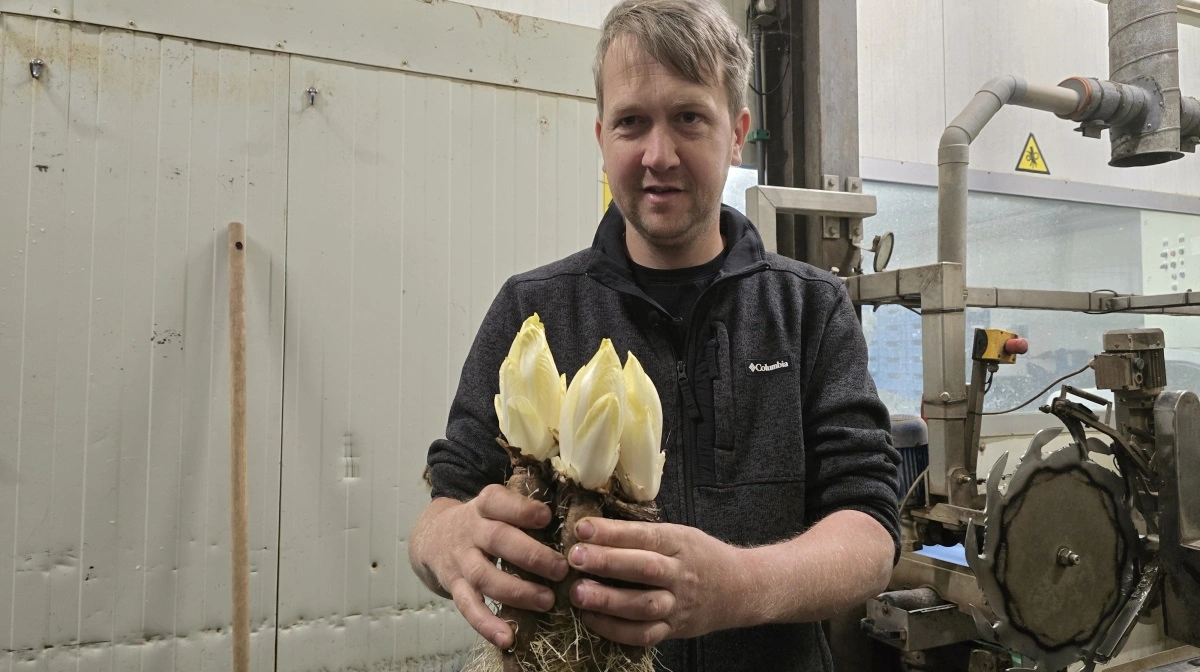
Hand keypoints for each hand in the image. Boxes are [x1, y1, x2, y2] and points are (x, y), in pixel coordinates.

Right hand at [420, 486, 568, 648]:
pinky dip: (487, 625)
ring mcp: (461, 561)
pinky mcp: (454, 587)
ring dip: (517, 592)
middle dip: (530, 555)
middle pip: (497, 540)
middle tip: (560, 569)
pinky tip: (507, 638)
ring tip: (547, 601)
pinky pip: (468, 607)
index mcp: (483, 506)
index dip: (521, 509)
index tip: (547, 517)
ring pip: (484, 576)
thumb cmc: (481, 521)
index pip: (498, 501)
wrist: (433, 537)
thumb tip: (572, 526)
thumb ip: (523, 511)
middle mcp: (470, 531)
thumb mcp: (495, 506)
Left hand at [565, 517, 746, 646]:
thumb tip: (593, 528)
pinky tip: (590, 619)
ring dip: (608, 601)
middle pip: (644, 569)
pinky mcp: (673, 630)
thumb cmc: (699, 555)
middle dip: (607, 562)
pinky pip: (644, 635)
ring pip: (643, 606)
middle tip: (575, 557)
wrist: (738, 589)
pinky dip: (615, 630)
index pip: (645, 536)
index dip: (613, 532)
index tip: (582, 527)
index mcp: (680, 543)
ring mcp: (677, 605)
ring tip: (577, 593)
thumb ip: (643, 534)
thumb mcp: (678, 534)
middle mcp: (680, 574)